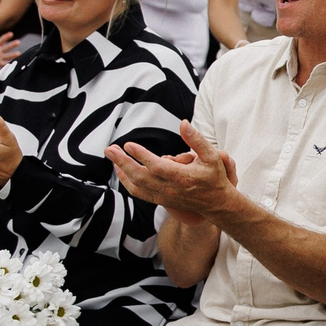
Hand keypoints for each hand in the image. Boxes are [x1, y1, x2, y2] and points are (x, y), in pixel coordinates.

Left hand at [108, 122, 240, 223]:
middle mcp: (170, 188)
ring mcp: (163, 196)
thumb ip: (197, 139)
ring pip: (136, 185)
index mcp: (182, 177)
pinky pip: (139, 192)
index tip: (128, 145)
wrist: (216, 203)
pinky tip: (120, 171)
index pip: (156, 166)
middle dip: (122, 162)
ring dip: (122, 171)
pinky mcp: (160, 199)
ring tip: (112, 157)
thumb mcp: (212, 155)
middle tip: (110, 149)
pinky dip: (127, 182)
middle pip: (140, 176)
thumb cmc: (214, 177)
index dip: (140, 156)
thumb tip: (183, 123)